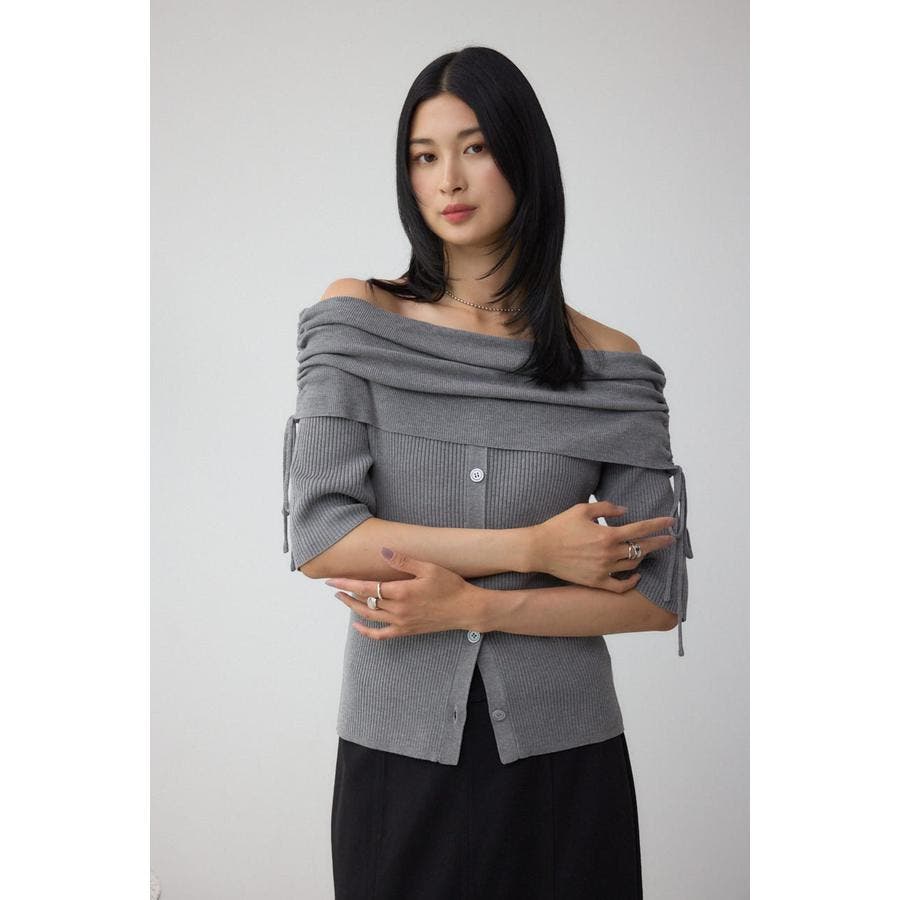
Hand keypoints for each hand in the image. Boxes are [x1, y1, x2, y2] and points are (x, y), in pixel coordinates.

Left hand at [324, 547, 484, 640]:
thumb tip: (383, 551)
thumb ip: (404, 561)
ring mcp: (401, 622)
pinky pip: (381, 635)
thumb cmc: (450, 586)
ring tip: (342, 600)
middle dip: (346, 595)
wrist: (465, 609)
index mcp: (401, 592)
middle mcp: (398, 610)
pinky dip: (367, 632)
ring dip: (353, 608)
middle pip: (364, 602)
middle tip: (333, 587)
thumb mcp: (428, 568)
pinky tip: (358, 626)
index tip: (332, 580)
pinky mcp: (406, 631)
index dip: (347, 584)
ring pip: (370, 616)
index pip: (366, 588)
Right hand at [529, 501, 675, 590]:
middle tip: (670, 539)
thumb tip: (625, 511)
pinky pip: (620, 586)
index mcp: (607, 534)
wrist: (540, 549)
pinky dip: (631, 582)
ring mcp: (603, 570)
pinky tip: (637, 575)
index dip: (658, 524)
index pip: (641, 529)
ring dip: (643, 557)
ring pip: (633, 565)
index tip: (671, 522)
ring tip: (646, 551)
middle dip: (659, 542)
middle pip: (641, 548)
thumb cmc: (559, 526)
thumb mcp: (582, 509)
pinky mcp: (596, 582)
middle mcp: (609, 554)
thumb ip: (606, 508)